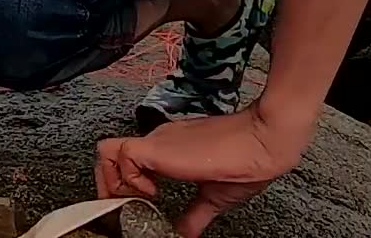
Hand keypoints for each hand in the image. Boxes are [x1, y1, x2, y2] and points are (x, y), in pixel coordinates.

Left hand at [95, 108, 310, 237]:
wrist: (263, 143)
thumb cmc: (247, 163)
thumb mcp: (213, 198)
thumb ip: (194, 216)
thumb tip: (184, 235)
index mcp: (169, 150)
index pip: (128, 161)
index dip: (123, 186)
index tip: (137, 208)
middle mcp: (158, 141)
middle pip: (109, 154)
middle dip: (110, 186)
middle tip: (130, 208)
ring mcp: (156, 142)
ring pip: (106, 152)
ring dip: (115, 181)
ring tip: (141, 200)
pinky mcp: (157, 147)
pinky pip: (121, 156)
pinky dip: (129, 180)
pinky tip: (154, 193)